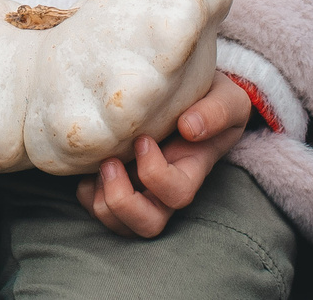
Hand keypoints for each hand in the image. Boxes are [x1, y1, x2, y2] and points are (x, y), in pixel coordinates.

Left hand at [75, 75, 250, 237]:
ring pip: (122, 225)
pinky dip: (87, 195)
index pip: (177, 194)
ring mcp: (142, 189)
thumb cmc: (211, 97)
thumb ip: (216, 112)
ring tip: (98, 163)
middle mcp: (165, 189)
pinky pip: (98, 209)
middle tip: (110, 162)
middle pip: (148, 224)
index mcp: (192, 170)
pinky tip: (87, 167)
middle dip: (122, 201)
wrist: (188, 88)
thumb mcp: (226, 99)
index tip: (143, 138)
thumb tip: (189, 128)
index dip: (155, 174)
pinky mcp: (120, 182)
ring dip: (102, 201)